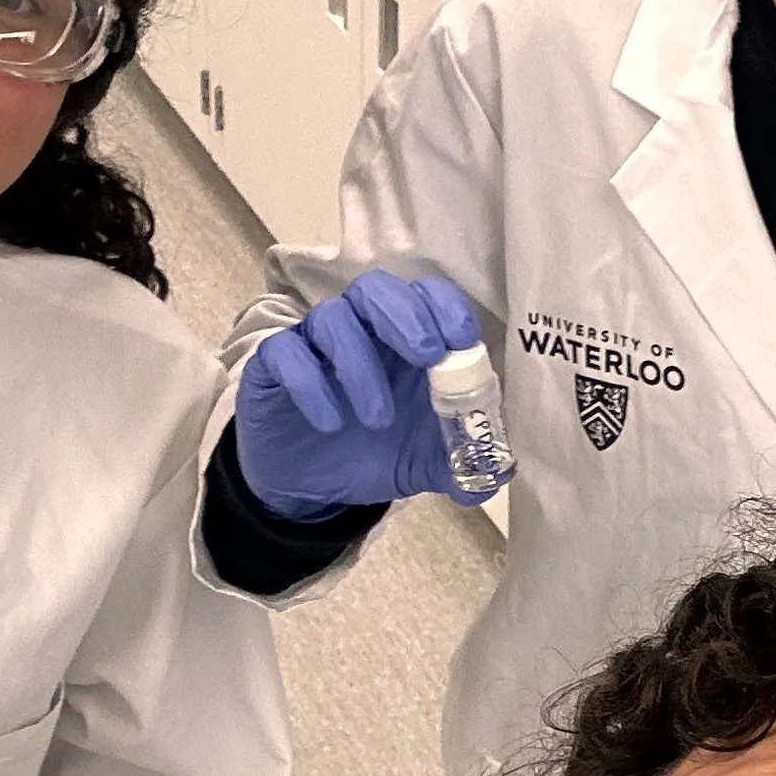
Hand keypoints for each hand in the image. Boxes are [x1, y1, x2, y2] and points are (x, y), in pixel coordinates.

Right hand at [232, 272, 479, 515]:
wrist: (312, 487)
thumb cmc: (375, 454)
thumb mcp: (428, 463)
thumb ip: (465, 460)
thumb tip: (502, 470)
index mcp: (405, 341)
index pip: (425, 296)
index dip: (445, 307)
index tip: (461, 340)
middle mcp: (360, 330)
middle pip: (376, 289)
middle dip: (406, 317)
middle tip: (426, 357)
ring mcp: (314, 344)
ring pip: (332, 319)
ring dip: (360, 365)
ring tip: (379, 419)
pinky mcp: (273, 365)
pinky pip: (285, 353)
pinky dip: (310, 384)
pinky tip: (331, 422)